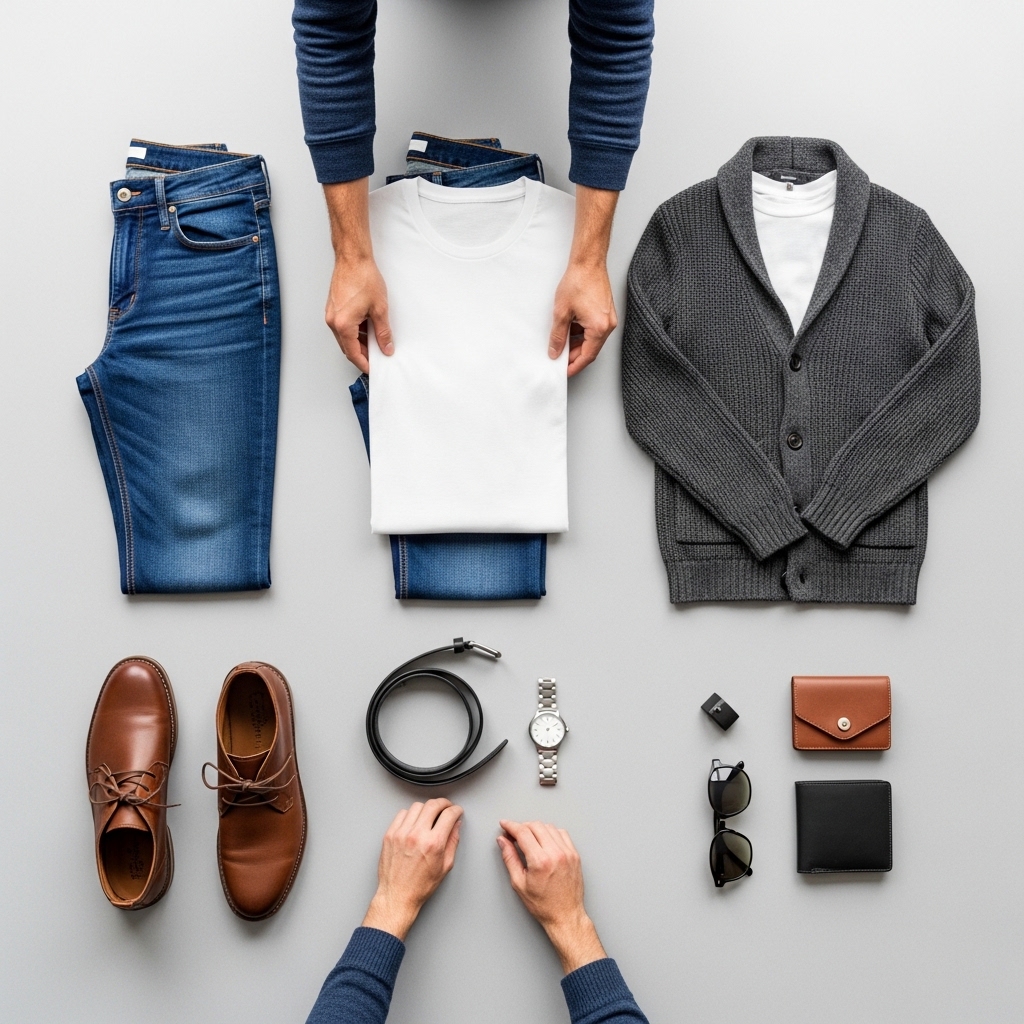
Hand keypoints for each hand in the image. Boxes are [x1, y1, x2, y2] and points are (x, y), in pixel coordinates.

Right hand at [322, 179, 393, 372]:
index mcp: (343, 325)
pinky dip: (354, 331)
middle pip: (347, 348)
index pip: (353, 354)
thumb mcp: (379, 309)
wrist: (352, 258)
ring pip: (345, 338)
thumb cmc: (363, 278)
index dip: (365, 364)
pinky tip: (367, 328)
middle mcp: (333, 322)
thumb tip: (386, 347)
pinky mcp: (333, 308)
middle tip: (378, 357)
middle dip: (362, 354)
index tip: (374, 369)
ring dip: (359, 342)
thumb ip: (383, 332)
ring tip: (376, 341)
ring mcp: (331, 315)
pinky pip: (343, 327)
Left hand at [362, 799, 463, 940]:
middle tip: (446, 807)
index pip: (448, 815)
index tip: (457, 811)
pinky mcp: (390, 835)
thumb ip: (452, 841)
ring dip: (427, 808)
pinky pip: (402, 814)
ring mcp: (401, 833)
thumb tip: (456, 825)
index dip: (456, 810)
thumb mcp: (445, 866)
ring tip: (430, 815)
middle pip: (433, 805)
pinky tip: (415, 821)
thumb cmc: (420, 886)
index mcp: (433, 843)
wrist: (397, 895)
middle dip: (443, 803)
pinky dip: (411, 814)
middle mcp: (417, 835)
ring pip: (417, 806)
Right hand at [497, 820, 606, 973]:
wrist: (565, 916)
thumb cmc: (544, 905)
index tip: (504, 824)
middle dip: (521, 826)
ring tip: (528, 838)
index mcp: (540, 861)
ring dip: (536, 828)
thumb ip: (509, 858)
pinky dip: (550, 832)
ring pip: (549, 827)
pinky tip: (544, 840)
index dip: (510, 825)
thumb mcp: (519, 883)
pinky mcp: (575, 854)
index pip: (523, 832)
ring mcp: (568, 853)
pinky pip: (562, 833)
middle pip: (535, 826)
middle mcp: (556, 854)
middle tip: (513, 833)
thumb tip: (503, 841)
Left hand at [549, 185, 619, 377]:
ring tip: (560, 341)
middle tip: (558, 358)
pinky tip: (569, 329)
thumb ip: (557, 336)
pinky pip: (594, 330)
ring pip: (592, 340)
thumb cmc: (578, 281)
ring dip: (577, 344)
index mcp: (599, 328)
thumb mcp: (561, 312)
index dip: (574, 366)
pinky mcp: (606, 312)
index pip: (586, 357)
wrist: (588, 261)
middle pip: (591, 350)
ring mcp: (609, 319)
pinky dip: (581, 333)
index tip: (564, 372)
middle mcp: (608, 326)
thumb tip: (554, 352)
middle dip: (574, 355)